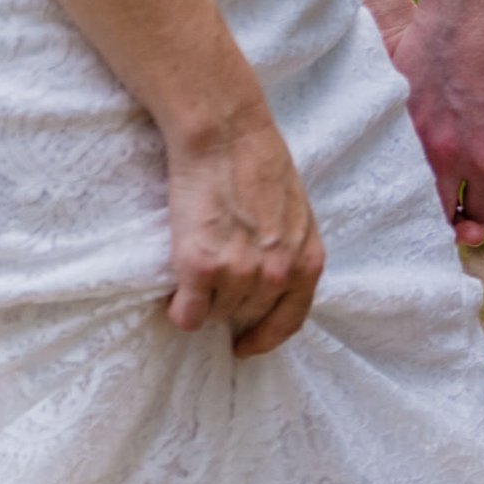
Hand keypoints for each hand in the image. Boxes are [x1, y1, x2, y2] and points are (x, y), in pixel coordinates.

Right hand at [164, 115, 324, 357]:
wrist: (225, 138)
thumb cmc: (258, 165)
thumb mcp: (296, 215)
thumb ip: (287, 253)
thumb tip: (265, 283)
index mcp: (306, 262)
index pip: (290, 319)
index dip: (265, 337)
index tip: (246, 345)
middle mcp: (276, 274)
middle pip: (247, 317)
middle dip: (229, 309)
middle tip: (211, 295)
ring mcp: (238, 273)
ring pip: (215, 315)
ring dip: (203, 305)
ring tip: (192, 280)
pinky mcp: (200, 267)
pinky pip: (188, 313)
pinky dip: (180, 311)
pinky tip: (176, 299)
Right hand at [390, 0, 483, 246]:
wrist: (469, 7)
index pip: (482, 210)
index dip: (483, 217)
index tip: (478, 216)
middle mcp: (445, 155)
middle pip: (440, 212)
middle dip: (450, 222)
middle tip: (453, 222)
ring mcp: (412, 136)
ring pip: (410, 186)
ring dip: (420, 193)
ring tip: (426, 193)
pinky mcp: (390, 115)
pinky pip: (390, 154)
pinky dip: (398, 162)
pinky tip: (401, 162)